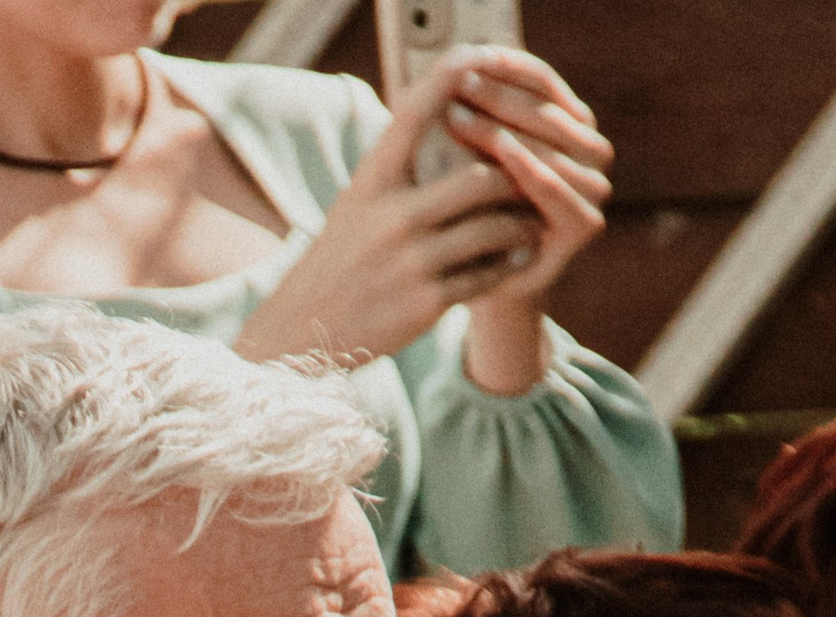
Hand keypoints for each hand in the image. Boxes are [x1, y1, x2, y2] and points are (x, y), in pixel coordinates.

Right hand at [237, 54, 609, 384]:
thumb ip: (396, 169)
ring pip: (491, 229)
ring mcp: (410, 263)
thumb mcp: (355, 206)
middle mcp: (391, 219)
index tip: (475, 61)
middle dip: (515, 178)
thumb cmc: (338, 264)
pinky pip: (486, 276)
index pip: (411, 116)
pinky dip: (508, 264)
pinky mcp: (425, 304)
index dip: (447, 81)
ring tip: (533, 220)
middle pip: (480, 179)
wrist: (300, 336)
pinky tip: (518, 256)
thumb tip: (439, 121)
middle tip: (535, 177)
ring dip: (521, 224)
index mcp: (371, 185)